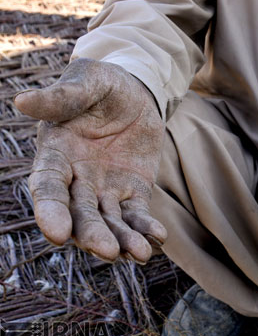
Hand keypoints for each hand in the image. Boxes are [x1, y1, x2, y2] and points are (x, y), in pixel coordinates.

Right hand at [14, 58, 166, 263]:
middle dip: (93, 234)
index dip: (50, 210)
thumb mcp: (86, 81)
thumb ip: (62, 97)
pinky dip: (146, 227)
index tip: (57, 234)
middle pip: (80, 213)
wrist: (136, 92)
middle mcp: (78, 178)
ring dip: (123, 239)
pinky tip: (158, 237)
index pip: (48, 187)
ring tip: (140, 254)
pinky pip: (137, 214)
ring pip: (110, 221)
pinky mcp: (134, 190)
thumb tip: (23, 101)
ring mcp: (106, 188)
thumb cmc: (103, 84)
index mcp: (57, 153)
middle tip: (108, 252)